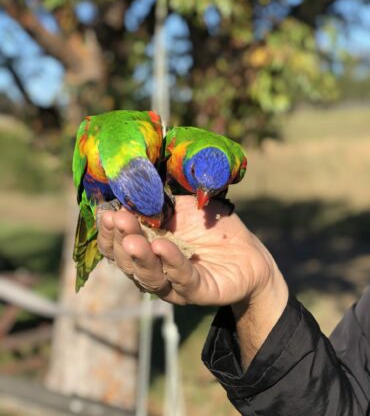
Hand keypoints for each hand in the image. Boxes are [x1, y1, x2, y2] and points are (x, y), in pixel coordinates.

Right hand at [97, 195, 287, 365]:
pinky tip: (163, 247)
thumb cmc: (213, 227)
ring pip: (149, 277)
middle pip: (129, 261)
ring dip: (140, 257)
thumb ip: (160, 205)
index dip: (109, 232)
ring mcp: (175, 284)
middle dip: (121, 240)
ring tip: (134, 240)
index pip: (119, 245)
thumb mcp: (184, 208)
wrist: (249, 251)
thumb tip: (132, 193)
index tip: (107, 213)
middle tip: (118, 220)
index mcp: (147, 249)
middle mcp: (155, 270)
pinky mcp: (198, 292)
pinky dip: (171, 262)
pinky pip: (181, 279)